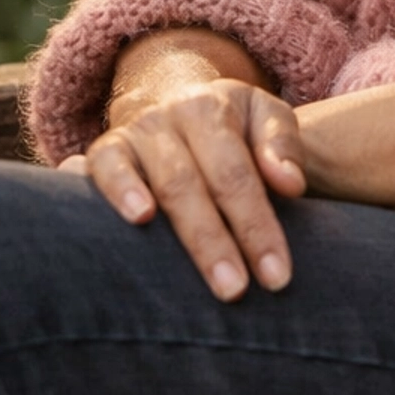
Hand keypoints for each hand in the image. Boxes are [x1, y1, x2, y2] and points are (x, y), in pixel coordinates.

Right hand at [61, 59, 306, 301]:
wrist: (174, 104)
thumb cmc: (230, 128)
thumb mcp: (263, 118)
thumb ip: (283, 145)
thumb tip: (291, 184)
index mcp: (211, 107)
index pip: (237, 174)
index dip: (257, 225)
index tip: (277, 276)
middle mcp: (169, 117)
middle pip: (194, 184)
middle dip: (216, 242)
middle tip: (237, 291)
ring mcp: (133, 134)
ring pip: (160, 184)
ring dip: (183, 232)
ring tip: (195, 269)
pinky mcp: (103, 151)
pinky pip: (105, 168)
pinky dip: (119, 190)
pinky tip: (139, 219)